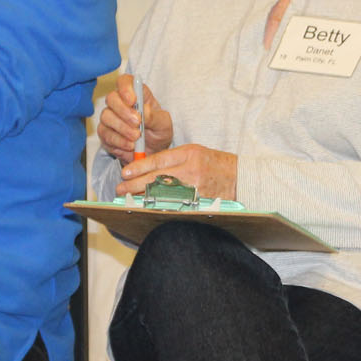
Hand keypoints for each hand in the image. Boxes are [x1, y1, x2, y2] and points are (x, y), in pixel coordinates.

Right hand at [98, 75, 172, 163]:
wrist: (153, 151)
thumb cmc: (158, 132)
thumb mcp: (163, 124)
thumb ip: (155, 117)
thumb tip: (145, 110)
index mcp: (136, 94)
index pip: (125, 81)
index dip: (126, 88)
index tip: (133, 100)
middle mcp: (120, 103)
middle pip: (111, 98)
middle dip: (123, 111)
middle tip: (137, 123)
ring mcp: (110, 118)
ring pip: (106, 116)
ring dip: (122, 128)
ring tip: (136, 138)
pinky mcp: (105, 133)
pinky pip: (106, 134)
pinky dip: (119, 141)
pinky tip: (130, 145)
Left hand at [119, 143, 237, 200]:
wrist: (240, 177)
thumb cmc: (214, 163)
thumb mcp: (194, 152)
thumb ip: (171, 158)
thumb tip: (145, 167)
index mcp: (188, 154)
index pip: (157, 160)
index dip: (139, 167)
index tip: (125, 172)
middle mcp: (190, 170)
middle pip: (156, 178)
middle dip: (135, 184)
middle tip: (120, 188)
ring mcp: (195, 188)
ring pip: (163, 194)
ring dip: (144, 197)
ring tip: (130, 200)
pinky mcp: (199, 202)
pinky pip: (176, 206)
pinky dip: (160, 207)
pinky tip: (149, 209)